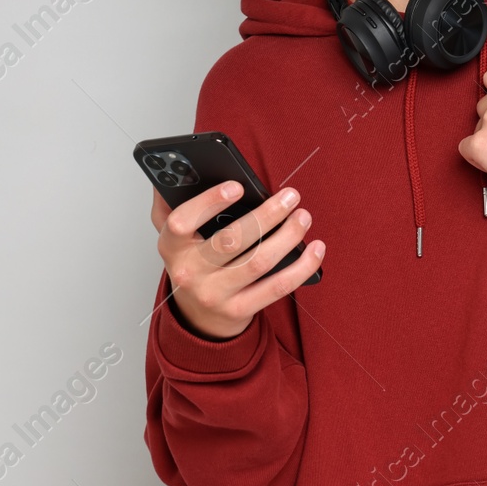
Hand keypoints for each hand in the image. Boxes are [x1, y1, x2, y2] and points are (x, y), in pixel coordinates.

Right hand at [152, 182, 324, 340]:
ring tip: (303, 217)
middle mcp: (189, 272)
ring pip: (258, 262)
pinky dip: (301, 267)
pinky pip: (276, 287)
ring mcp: (214, 294)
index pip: (182, 222)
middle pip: (230, 241)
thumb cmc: (193, 263)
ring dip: (288, 236)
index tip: (238, 186)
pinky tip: (315, 249)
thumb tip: (179, 168)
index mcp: (172, 246)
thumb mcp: (176, 235)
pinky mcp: (238, 311)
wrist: (198, 317)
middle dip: (266, 215)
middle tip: (291, 196)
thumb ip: (171, 202)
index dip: (209, 202)